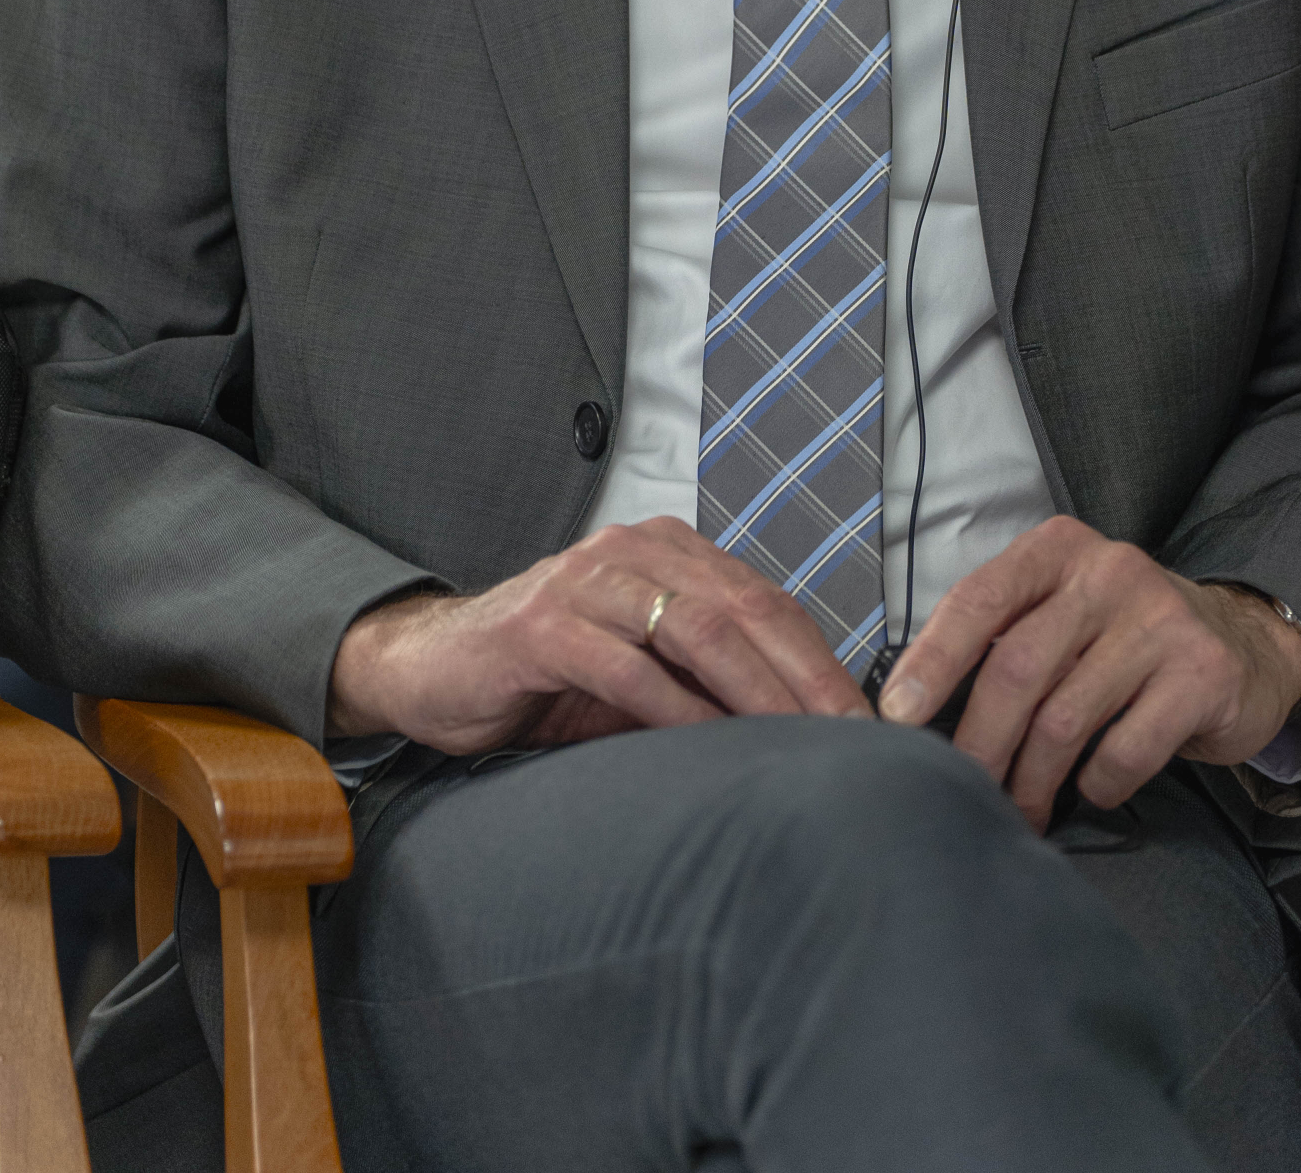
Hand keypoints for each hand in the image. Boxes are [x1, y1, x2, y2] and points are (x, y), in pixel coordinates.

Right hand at [327, 516, 873, 754]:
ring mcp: (586, 582)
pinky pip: (628, 666)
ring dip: (760, 691)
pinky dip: (679, 710)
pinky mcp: (542, 626)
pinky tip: (716, 749)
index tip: (870, 721)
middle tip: (857, 739)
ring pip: (699, 628)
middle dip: (809, 677)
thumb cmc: (545, 676)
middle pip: (747, 608)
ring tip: (804, 745)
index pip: (766, 600)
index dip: (822, 659)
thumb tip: (801, 739)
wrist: (430, 667)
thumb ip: (703, 684)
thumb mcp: (636, 674)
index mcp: (667, 553)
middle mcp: (633, 551)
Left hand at [876, 517, 1300, 830]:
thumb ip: (1003, 636)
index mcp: (1058, 551)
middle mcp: (1108, 572)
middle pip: (1017, 667)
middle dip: (979, 741)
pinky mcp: (1202, 675)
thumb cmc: (1123, 639)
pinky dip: (1098, 786)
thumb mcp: (1062, 611)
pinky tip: (1094, 790)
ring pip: (1065, 718)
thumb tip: (915, 707)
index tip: (896, 716)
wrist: (1244, 645)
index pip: (979, 599)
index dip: (932, 660)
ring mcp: (1160, 620)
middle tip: (963, 791)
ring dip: (1033, 780)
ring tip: (1024, 809)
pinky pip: (1125, 751)